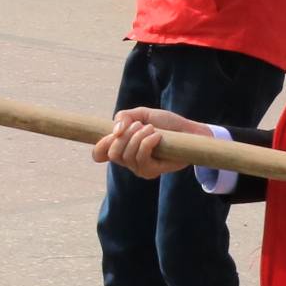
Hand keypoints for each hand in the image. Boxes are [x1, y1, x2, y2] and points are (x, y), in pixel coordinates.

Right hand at [92, 106, 208, 178]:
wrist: (186, 130)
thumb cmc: (164, 123)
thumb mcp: (141, 114)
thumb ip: (123, 117)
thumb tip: (116, 131)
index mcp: (121, 148)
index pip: (98, 155)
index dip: (100, 145)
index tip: (114, 133)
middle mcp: (127, 161)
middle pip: (113, 153)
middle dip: (125, 135)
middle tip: (140, 125)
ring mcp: (138, 168)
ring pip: (127, 155)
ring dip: (139, 136)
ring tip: (151, 129)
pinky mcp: (151, 171)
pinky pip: (141, 157)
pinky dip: (148, 142)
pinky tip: (157, 136)